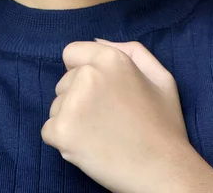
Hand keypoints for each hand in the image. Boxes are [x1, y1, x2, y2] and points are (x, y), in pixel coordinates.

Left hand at [41, 39, 189, 192]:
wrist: (163, 172)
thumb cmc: (163, 126)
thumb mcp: (159, 77)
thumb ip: (130, 50)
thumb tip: (96, 40)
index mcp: (111, 58)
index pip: (72, 52)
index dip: (83, 70)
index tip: (98, 91)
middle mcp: (88, 75)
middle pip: (64, 81)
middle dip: (78, 96)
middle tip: (106, 117)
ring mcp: (73, 103)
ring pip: (56, 105)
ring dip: (70, 118)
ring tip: (100, 133)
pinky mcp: (62, 131)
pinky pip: (49, 129)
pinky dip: (63, 139)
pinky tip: (89, 146)